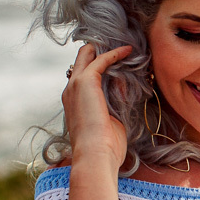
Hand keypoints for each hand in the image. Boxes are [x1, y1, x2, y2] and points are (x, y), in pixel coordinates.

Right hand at [62, 43, 132, 170]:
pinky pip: (100, 60)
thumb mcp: (113, 120)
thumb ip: (117, 100)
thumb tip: (125, 83)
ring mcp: (76, 85)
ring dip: (106, 48)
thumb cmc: (105, 147)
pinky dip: (114, 53)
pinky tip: (128, 50)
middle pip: (81, 60)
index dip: (97, 65)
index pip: (82, 76)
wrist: (95, 155)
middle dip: (98, 50)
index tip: (116, 60)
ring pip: (87, 55)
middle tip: (119, 45)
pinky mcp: (85, 82)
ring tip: (125, 44)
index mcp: (74, 103)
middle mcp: (71, 91)